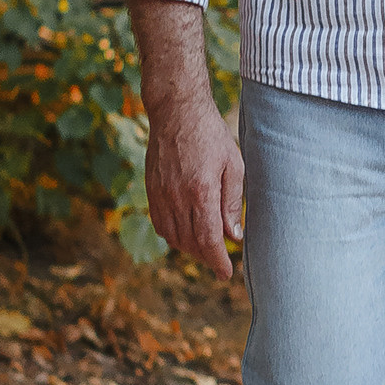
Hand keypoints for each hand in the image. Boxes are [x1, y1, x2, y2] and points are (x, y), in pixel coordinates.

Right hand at [144, 92, 244, 278]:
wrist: (176, 111)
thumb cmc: (210, 134)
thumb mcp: (233, 165)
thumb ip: (233, 202)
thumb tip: (234, 236)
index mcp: (200, 191)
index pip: (208, 239)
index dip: (217, 260)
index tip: (226, 273)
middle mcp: (176, 197)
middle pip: (190, 243)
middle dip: (206, 257)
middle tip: (220, 261)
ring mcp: (160, 194)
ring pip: (172, 237)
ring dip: (190, 249)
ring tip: (206, 249)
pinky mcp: (150, 189)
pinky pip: (159, 223)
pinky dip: (172, 236)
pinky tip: (184, 235)